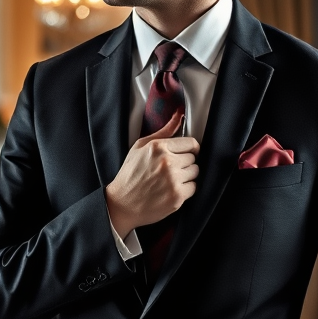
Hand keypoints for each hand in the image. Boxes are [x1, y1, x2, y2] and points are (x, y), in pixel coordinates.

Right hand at [105, 111, 199, 236]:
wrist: (122, 204)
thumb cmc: (130, 173)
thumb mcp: (140, 146)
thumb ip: (164, 130)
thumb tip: (180, 114)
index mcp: (158, 147)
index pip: (191, 143)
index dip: (190, 148)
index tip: (186, 153)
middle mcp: (167, 162)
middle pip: (193, 158)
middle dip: (184, 163)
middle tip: (171, 169)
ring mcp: (173, 180)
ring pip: (195, 172)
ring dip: (186, 176)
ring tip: (170, 179)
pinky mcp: (177, 196)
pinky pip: (193, 187)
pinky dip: (185, 189)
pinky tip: (171, 190)